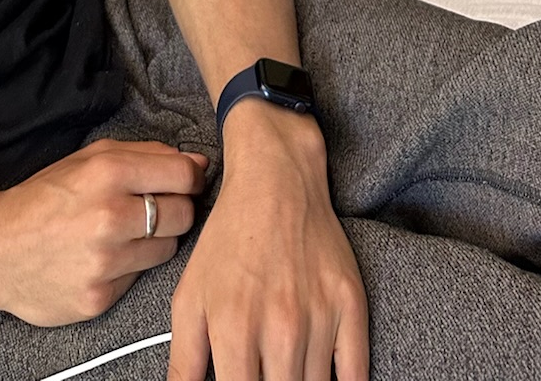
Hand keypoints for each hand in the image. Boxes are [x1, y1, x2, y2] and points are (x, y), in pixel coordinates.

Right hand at [0, 139, 205, 324]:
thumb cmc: (45, 198)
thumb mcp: (89, 159)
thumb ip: (146, 154)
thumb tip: (198, 162)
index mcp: (108, 173)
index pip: (184, 174)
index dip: (191, 177)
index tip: (186, 181)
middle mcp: (110, 216)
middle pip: (183, 213)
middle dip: (175, 209)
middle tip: (153, 208)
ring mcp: (105, 261)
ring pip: (167, 249)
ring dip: (154, 240)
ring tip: (124, 234)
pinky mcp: (100, 297)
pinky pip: (139, 278)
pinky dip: (129, 268)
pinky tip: (103, 258)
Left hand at [169, 107, 368, 380]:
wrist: (276, 178)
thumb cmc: (228, 240)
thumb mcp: (189, 297)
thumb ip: (183, 363)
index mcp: (234, 331)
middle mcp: (280, 329)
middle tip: (265, 376)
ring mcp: (320, 317)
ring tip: (286, 373)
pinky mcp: (351, 303)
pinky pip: (356, 374)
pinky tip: (326, 380)